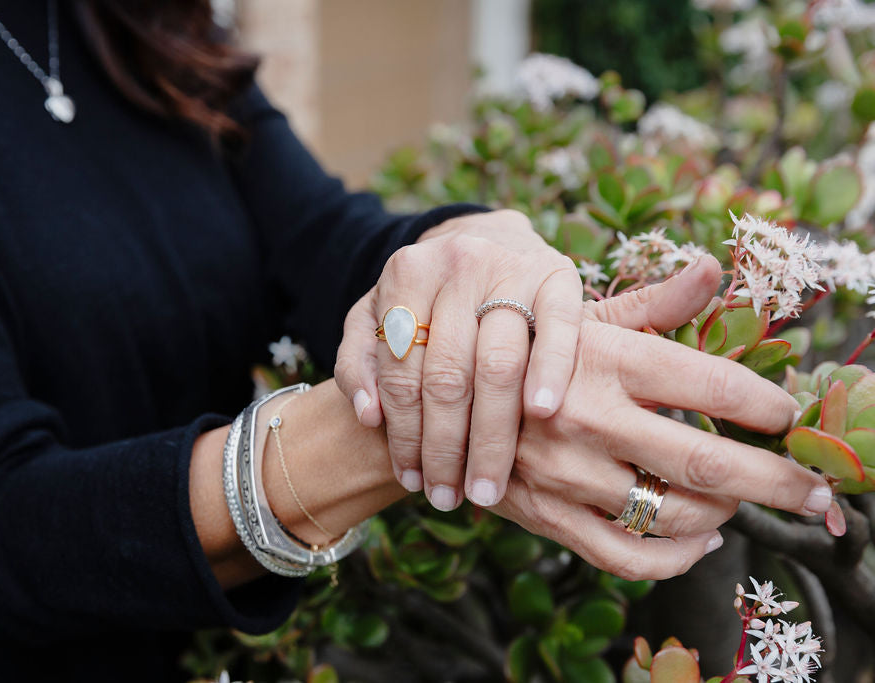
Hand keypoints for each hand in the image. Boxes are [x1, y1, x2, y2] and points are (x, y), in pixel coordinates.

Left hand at [335, 210, 582, 511]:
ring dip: (492, 435)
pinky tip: (541, 414)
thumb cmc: (428, 296)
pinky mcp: (558, 274)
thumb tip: (367, 416)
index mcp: (405, 274)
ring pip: (498, 365)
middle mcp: (457, 265)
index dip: (404, 434)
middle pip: (448, 376)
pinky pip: (556, 330)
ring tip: (487, 487)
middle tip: (448, 496)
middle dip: (446, 447)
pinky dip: (550, 372)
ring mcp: (510, 268)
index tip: (411, 480)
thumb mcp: (376, 316)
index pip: (401, 371)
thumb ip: (359, 361)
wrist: (491, 239)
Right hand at [493, 256, 831, 579]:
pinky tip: (697, 542)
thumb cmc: (522, 351)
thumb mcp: (579, 316)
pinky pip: (627, 557)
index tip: (789, 417)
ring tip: (736, 501)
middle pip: (708, 461)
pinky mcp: (544, 515)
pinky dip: (676, 560)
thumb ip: (652, 302)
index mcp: (605, 357)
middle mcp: (588, 417)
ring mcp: (564, 473)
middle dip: (779, 483)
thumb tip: (712, 268)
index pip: (713, 385)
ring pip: (674, 515)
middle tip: (818, 493)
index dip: (768, 407)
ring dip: (724, 515)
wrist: (438, 399)